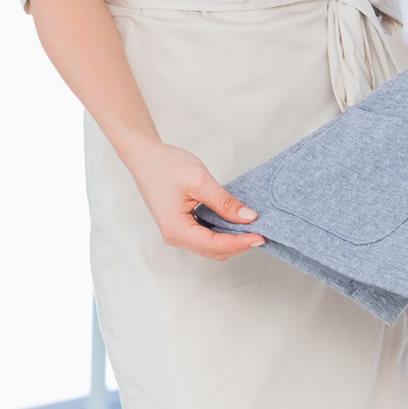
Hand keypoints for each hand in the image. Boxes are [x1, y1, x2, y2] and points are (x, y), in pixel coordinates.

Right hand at [126, 141, 264, 260]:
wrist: (146, 157)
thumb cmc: (167, 166)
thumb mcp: (200, 181)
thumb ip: (224, 202)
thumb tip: (248, 218)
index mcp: (175, 228)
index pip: (214, 244)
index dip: (240, 242)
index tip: (260, 236)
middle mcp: (174, 236)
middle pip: (213, 251)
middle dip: (238, 245)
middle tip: (261, 232)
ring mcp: (176, 233)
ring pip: (210, 247)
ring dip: (231, 241)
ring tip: (251, 229)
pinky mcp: (180, 226)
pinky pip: (204, 238)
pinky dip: (222, 234)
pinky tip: (235, 224)